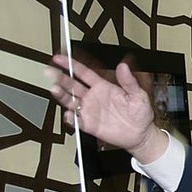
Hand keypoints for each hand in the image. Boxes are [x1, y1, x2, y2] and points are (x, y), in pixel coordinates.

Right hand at [46, 54, 165, 161]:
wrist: (141, 134)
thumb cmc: (140, 113)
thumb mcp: (138, 95)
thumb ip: (129, 81)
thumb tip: (124, 66)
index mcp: (103, 87)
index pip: (84, 73)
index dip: (72, 65)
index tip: (60, 58)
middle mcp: (93, 97)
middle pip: (72, 84)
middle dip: (60, 77)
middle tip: (50, 71)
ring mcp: (90, 110)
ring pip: (70, 100)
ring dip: (61, 95)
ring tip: (55, 89)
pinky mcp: (89, 124)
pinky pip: (76, 120)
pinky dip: (70, 117)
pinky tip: (69, 114)